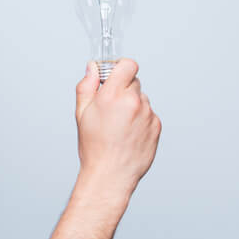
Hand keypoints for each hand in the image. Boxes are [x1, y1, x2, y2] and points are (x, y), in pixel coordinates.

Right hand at [74, 59, 161, 202]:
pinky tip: (129, 134)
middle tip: (112, 108)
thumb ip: (87, 86)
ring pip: (142, 99)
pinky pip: (149, 114)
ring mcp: (147, 114)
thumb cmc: (94, 147)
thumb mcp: (82, 113)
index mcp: (112, 95)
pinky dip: (141, 120)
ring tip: (120, 126)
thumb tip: (93, 68)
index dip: (121, 69)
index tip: (115, 76)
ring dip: (133, 106)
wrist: (111, 174)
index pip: (128, 65)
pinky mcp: (156, 126)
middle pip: (134, 81)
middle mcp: (133, 102)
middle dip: (124, 90)